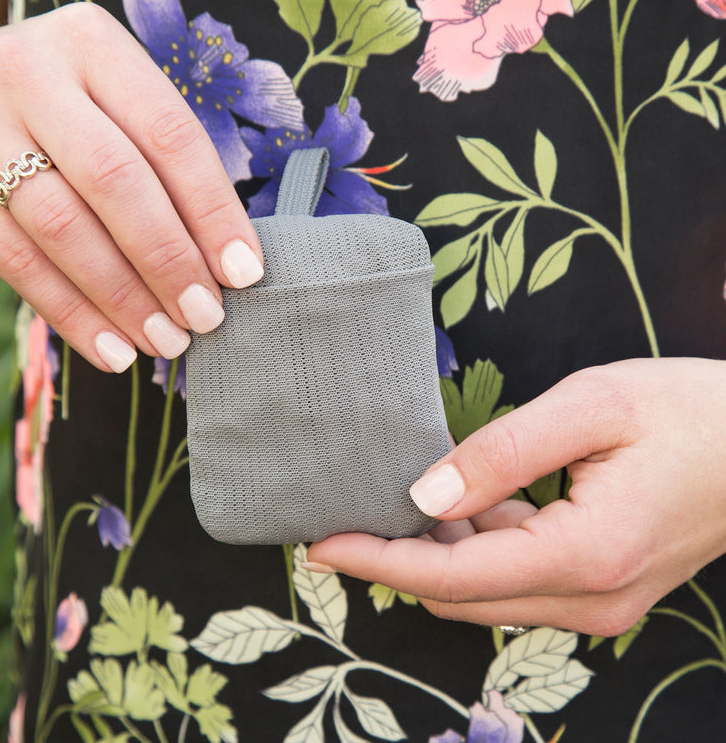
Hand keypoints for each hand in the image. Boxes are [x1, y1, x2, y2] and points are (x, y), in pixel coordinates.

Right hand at [0, 3, 262, 371]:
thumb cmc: (67, 110)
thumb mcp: (115, 107)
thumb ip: (164, 165)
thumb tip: (227, 264)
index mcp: (91, 45)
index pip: (170, 136)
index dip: (213, 212)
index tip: (244, 273)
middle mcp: (27, 73)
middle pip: (116, 182)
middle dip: (169, 261)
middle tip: (205, 316)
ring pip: (63, 227)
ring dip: (124, 298)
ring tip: (166, 341)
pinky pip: (16, 262)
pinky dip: (72, 314)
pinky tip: (113, 350)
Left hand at [307, 358, 725, 635]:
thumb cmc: (689, 412)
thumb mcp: (590, 407)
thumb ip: (502, 453)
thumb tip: (424, 494)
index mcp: (585, 555)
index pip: (451, 575)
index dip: (379, 560)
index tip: (322, 541)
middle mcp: (590, 600)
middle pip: (460, 594)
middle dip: (397, 558)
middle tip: (349, 511)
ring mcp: (601, 604)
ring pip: (486, 591)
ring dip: (439, 551)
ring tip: (401, 498)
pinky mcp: (604, 590)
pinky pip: (519, 580)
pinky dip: (480, 548)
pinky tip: (468, 503)